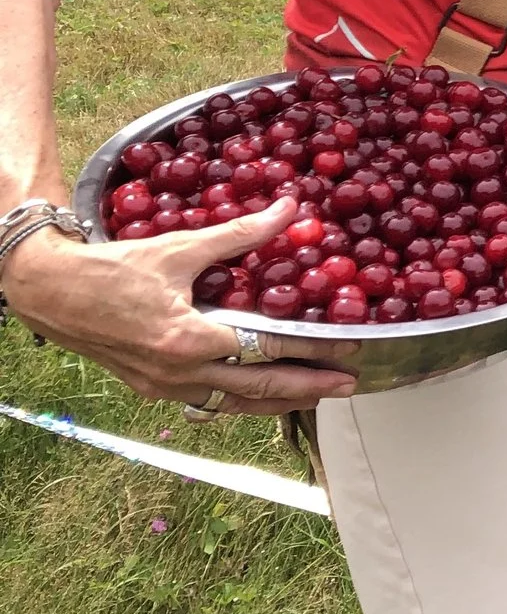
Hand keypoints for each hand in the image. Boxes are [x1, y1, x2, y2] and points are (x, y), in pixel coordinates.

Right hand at [2, 196, 356, 415]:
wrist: (52, 293)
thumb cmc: (113, 270)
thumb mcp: (180, 248)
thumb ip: (239, 234)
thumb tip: (289, 209)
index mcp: (190, 342)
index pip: (267, 349)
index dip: (312, 349)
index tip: (347, 350)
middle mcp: (179, 374)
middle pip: (257, 388)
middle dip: (306, 389)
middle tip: (348, 385)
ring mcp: (164, 387)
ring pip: (232, 404)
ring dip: (276, 402)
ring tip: (314, 397)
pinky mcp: (152, 388)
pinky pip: (207, 402)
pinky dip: (239, 400)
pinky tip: (259, 394)